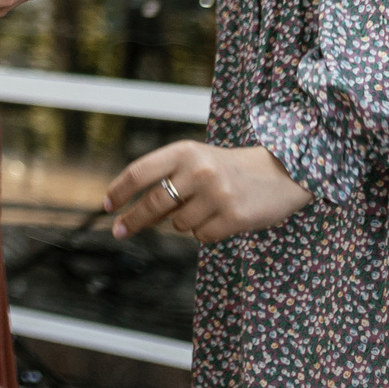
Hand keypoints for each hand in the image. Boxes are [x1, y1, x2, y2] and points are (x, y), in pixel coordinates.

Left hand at [105, 142, 310, 242]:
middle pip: (153, 203)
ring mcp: (217, 194)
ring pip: (178, 224)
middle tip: (118, 231)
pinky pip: (202, 236)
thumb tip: (132, 209)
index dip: (119, 191)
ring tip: (207, 208)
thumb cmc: (228, 168)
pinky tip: (222, 217)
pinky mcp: (234, 217)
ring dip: (185, 222)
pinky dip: (206, 232)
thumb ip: (167, 178)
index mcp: (185, 152)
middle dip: (132, 219)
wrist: (281, 173)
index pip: (140, 172)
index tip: (107, 205)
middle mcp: (198, 171)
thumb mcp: (196, 160)